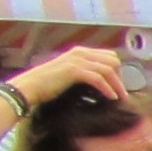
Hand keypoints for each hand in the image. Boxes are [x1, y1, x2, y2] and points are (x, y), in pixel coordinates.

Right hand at [13, 45, 129, 108]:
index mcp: (80, 52)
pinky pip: (99, 78)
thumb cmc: (47, 85)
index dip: (118, 71)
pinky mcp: (74, 70)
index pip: (109, 56)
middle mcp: (80, 53)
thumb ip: (84, 74)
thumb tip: (102, 84)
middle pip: (113, 61)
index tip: (120, 86)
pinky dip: (108, 89)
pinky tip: (111, 98)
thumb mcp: (69, 75)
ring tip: (121, 98)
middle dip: (120, 77)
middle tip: (122, 93)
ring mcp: (77, 60)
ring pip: (108, 69)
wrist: (29, 87)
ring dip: (118, 85)